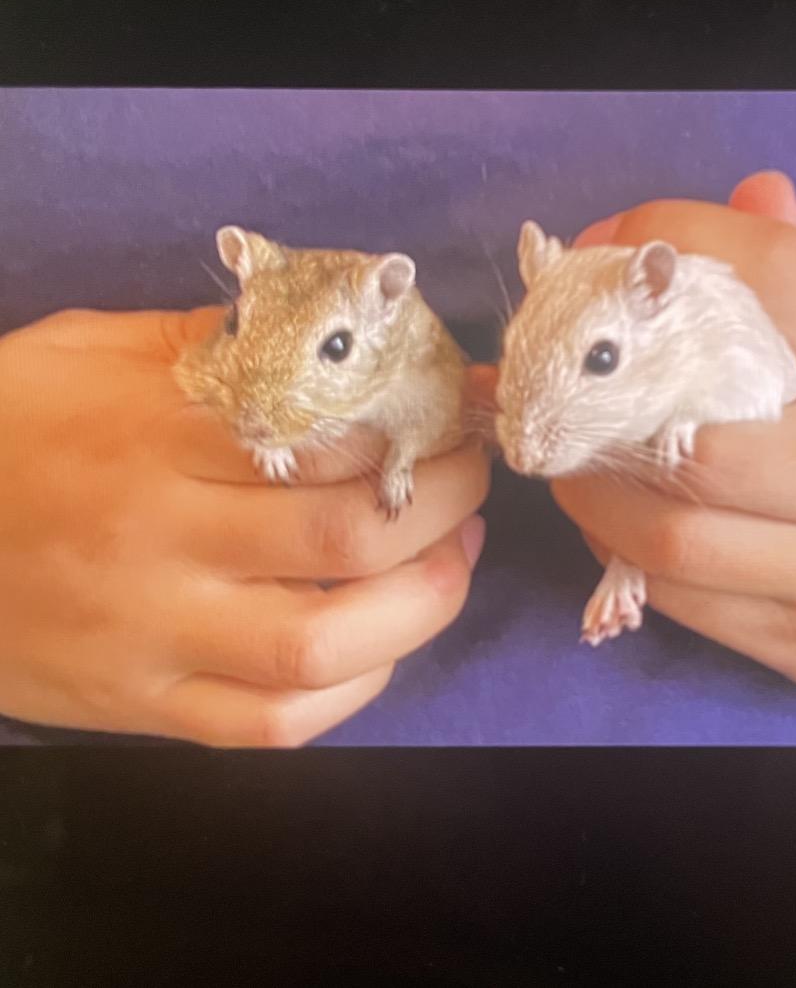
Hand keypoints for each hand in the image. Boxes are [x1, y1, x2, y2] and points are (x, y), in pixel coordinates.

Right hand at [0, 305, 488, 745]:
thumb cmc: (10, 424)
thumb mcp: (97, 351)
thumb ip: (215, 349)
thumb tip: (336, 351)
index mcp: (157, 437)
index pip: (329, 439)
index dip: (420, 432)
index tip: (458, 418)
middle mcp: (161, 541)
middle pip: (346, 542)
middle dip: (443, 510)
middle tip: (471, 485)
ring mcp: (151, 636)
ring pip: (320, 647)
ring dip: (421, 607)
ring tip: (453, 561)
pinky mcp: (141, 706)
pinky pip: (270, 725)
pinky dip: (352, 693)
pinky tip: (382, 648)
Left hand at [545, 172, 795, 703]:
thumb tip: (753, 195)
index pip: (780, 283)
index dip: (678, 246)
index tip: (611, 246)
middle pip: (697, 449)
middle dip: (601, 421)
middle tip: (559, 398)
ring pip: (676, 542)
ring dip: (594, 502)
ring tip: (570, 470)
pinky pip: (689, 605)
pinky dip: (628, 558)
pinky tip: (613, 528)